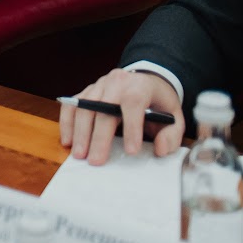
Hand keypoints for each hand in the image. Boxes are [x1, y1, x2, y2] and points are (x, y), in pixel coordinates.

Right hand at [61, 67, 183, 163]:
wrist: (147, 82)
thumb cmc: (159, 102)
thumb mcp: (175, 117)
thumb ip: (171, 135)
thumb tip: (160, 149)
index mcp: (140, 86)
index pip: (133, 103)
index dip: (132, 127)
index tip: (131, 151)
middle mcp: (116, 81)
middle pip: (103, 108)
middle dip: (98, 137)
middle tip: (96, 160)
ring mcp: (98, 85)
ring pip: (83, 107)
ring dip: (80, 133)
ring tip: (79, 154)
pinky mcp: (86, 91)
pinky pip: (72, 105)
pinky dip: (67, 123)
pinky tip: (68, 140)